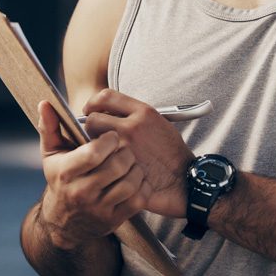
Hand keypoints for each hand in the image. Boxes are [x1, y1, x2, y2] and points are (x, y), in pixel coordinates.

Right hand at [36, 101, 150, 248]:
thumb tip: (45, 102)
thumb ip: (50, 127)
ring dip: (135, 169)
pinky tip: (136, 179)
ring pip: (130, 182)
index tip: (112, 136)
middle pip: (116, 165)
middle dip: (125, 152)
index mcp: (66, 173)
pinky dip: (142, 187)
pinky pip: (138, 200)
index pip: (94, 152)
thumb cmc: (60, 178)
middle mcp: (81, 193)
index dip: (109, 139)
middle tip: (124, 148)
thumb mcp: (51, 154)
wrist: (64, 222)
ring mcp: (99, 209)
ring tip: (130, 163)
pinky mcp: (114, 220)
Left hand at [82, 89, 194, 218]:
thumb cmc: (171, 153)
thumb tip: (108, 112)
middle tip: (96, 135)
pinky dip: (99, 164)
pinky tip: (106, 167)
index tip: (90, 110)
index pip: (106, 96)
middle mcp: (133, 127)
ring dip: (93, 146)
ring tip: (102, 152)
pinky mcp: (122, 168)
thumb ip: (133, 115)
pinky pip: (100, 162)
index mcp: (143, 112)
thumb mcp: (157, 123)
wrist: (185, 179)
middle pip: (93, 119)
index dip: (93, 103)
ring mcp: (126, 149)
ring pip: (92, 142)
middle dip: (91, 127)